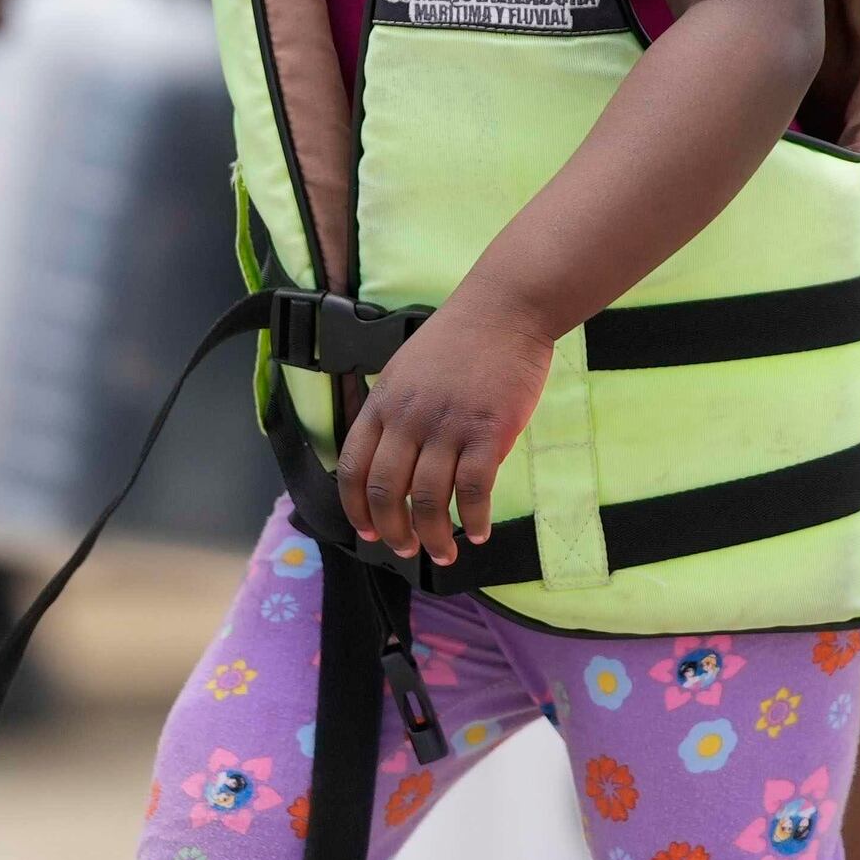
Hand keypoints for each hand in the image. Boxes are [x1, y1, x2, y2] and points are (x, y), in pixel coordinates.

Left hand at [336, 292, 555, 567]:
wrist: (506, 308)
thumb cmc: (460, 339)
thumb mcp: (406, 370)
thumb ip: (394, 413)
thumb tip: (392, 462)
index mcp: (383, 403)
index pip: (353, 469)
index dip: (356, 508)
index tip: (367, 530)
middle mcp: (409, 419)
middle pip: (386, 493)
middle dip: (392, 532)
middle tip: (406, 549)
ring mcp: (448, 426)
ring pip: (427, 500)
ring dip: (433, 536)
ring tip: (443, 552)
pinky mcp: (488, 432)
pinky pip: (473, 491)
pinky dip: (473, 519)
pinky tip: (479, 532)